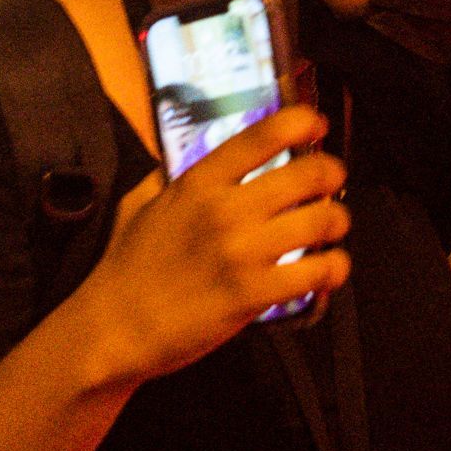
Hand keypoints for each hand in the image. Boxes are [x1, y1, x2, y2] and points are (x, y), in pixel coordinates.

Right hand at [76, 107, 348, 382]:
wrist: (114, 328)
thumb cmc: (127, 267)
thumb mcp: (144, 203)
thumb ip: (179, 179)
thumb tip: (209, 163)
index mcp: (198, 181)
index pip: (263, 134)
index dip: (302, 122)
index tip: (315, 124)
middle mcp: (225, 209)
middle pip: (308, 174)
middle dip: (332, 174)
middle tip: (331, 182)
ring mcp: (242, 252)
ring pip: (323, 220)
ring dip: (337, 221)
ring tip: (331, 228)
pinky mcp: (255, 294)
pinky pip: (318, 271)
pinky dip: (334, 268)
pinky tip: (329, 269)